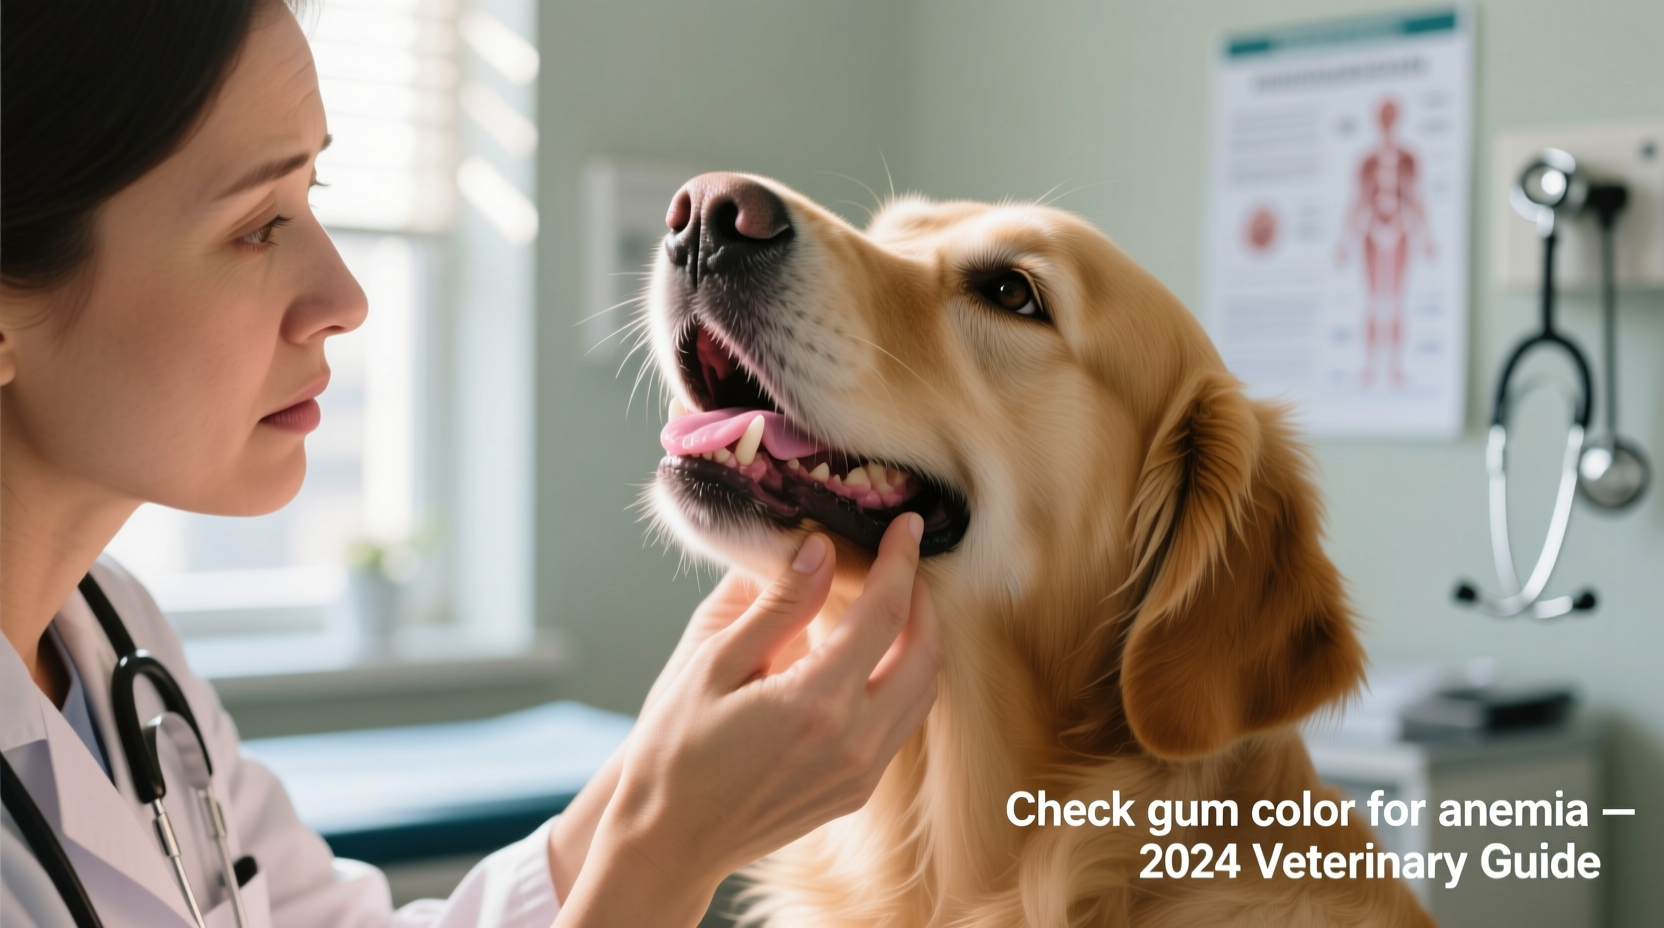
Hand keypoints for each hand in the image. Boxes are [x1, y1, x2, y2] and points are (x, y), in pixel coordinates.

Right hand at [557, 516, 941, 926]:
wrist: (668, 840)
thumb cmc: (675, 749)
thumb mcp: (712, 663)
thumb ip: (776, 606)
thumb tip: (821, 550)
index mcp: (818, 704)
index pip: (886, 614)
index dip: (901, 561)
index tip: (907, 525)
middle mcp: (854, 743)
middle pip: (925, 653)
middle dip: (922, 598)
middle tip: (905, 559)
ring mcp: (861, 774)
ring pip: (923, 692)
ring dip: (920, 640)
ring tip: (895, 601)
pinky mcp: (856, 792)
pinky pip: (901, 724)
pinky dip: (903, 679)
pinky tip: (873, 656)